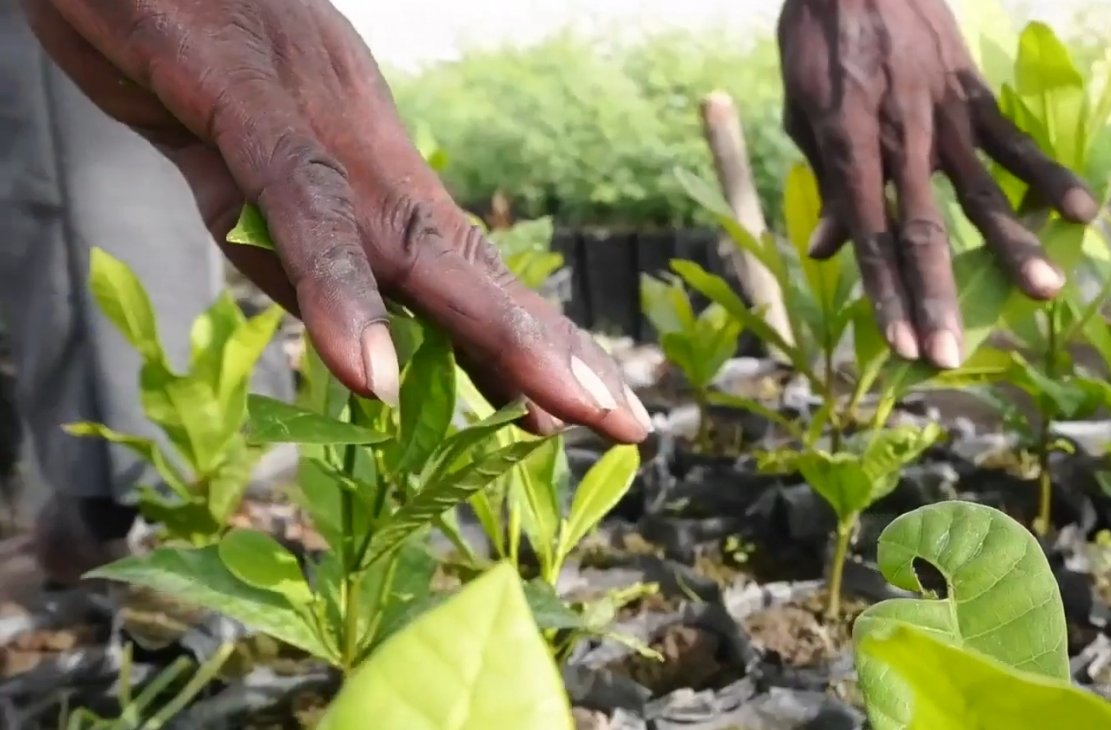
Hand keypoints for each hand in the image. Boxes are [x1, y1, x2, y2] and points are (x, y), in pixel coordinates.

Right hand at [23, 0, 650, 441]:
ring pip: (414, 241)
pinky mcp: (243, 99)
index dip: (528, 340)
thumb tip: (342, 327)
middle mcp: (364, 146)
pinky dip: (339, 291)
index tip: (592, 407)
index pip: (463, 266)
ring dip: (489, 333)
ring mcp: (313, 122)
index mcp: (366, 161)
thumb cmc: (170, 34)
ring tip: (554, 416)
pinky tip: (371, 375)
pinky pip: (299, 207)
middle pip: (468, 264)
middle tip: (627, 425)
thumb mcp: (229, 161)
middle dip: (550, 353)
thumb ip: (285, 242)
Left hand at [777, 0, 1097, 368]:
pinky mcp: (973, 91)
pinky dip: (1048, 175)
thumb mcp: (802, 108)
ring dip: (1012, 246)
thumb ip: (823, 179)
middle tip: (953, 356)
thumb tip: (826, 250)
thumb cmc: (819, 35)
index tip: (903, 346)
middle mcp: (899, 136)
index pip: (870, 235)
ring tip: (1044, 293)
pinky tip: (1080, 211)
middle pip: (924, 230)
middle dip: (937, 298)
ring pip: (982, 191)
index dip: (886, 293)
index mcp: (848, 144)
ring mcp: (942, 114)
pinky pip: (1015, 140)